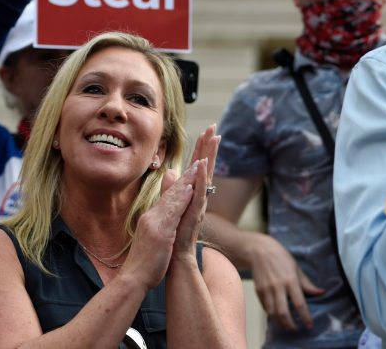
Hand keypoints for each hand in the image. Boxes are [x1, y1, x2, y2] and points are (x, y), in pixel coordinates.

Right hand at [119, 162, 198, 290]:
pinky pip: (172, 213)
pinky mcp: (160, 232)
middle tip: (201, 152)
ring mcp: (155, 222)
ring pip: (174, 197)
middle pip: (173, 189)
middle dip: (189, 170)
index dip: (185, 177)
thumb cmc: (145, 261)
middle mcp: (153, 215)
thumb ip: (160, 220)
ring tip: (200, 163)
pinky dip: (181, 199)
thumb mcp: (154, 236)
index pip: (171, 193)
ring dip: (187, 179)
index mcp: (153, 216)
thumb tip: (165, 208)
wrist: (133, 279)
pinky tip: (191, 189)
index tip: (198, 160)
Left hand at [170, 124, 220, 261]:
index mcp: (191, 193)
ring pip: (205, 176)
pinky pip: (199, 192)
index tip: (207, 131)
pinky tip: (201, 165)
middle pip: (205, 166)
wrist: (175, 258)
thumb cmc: (174, 235)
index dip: (202, 149)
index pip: (198, 166)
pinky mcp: (194, 213)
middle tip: (215, 128)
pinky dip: (200, 178)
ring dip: (209, 157)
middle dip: (210, 147)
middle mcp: (198, 196)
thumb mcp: (171, 207)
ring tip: (214, 140)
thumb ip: (172, 188)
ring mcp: (198, 204)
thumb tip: (170, 172)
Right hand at [250, 234, 324, 330]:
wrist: (259, 251)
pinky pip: (266, 308)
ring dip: (280, 323)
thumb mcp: (297, 268)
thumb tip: (321, 292)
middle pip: (283, 313)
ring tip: (287, 325)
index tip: (309, 325)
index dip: (305, 317)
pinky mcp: (258, 292)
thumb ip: (307, 284)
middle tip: (297, 329)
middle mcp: (278, 287)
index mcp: (290, 280)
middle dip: (290, 325)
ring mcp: (266, 290)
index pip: (299, 303)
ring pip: (272, 314)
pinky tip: (278, 317)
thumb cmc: (281, 258)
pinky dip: (272, 315)